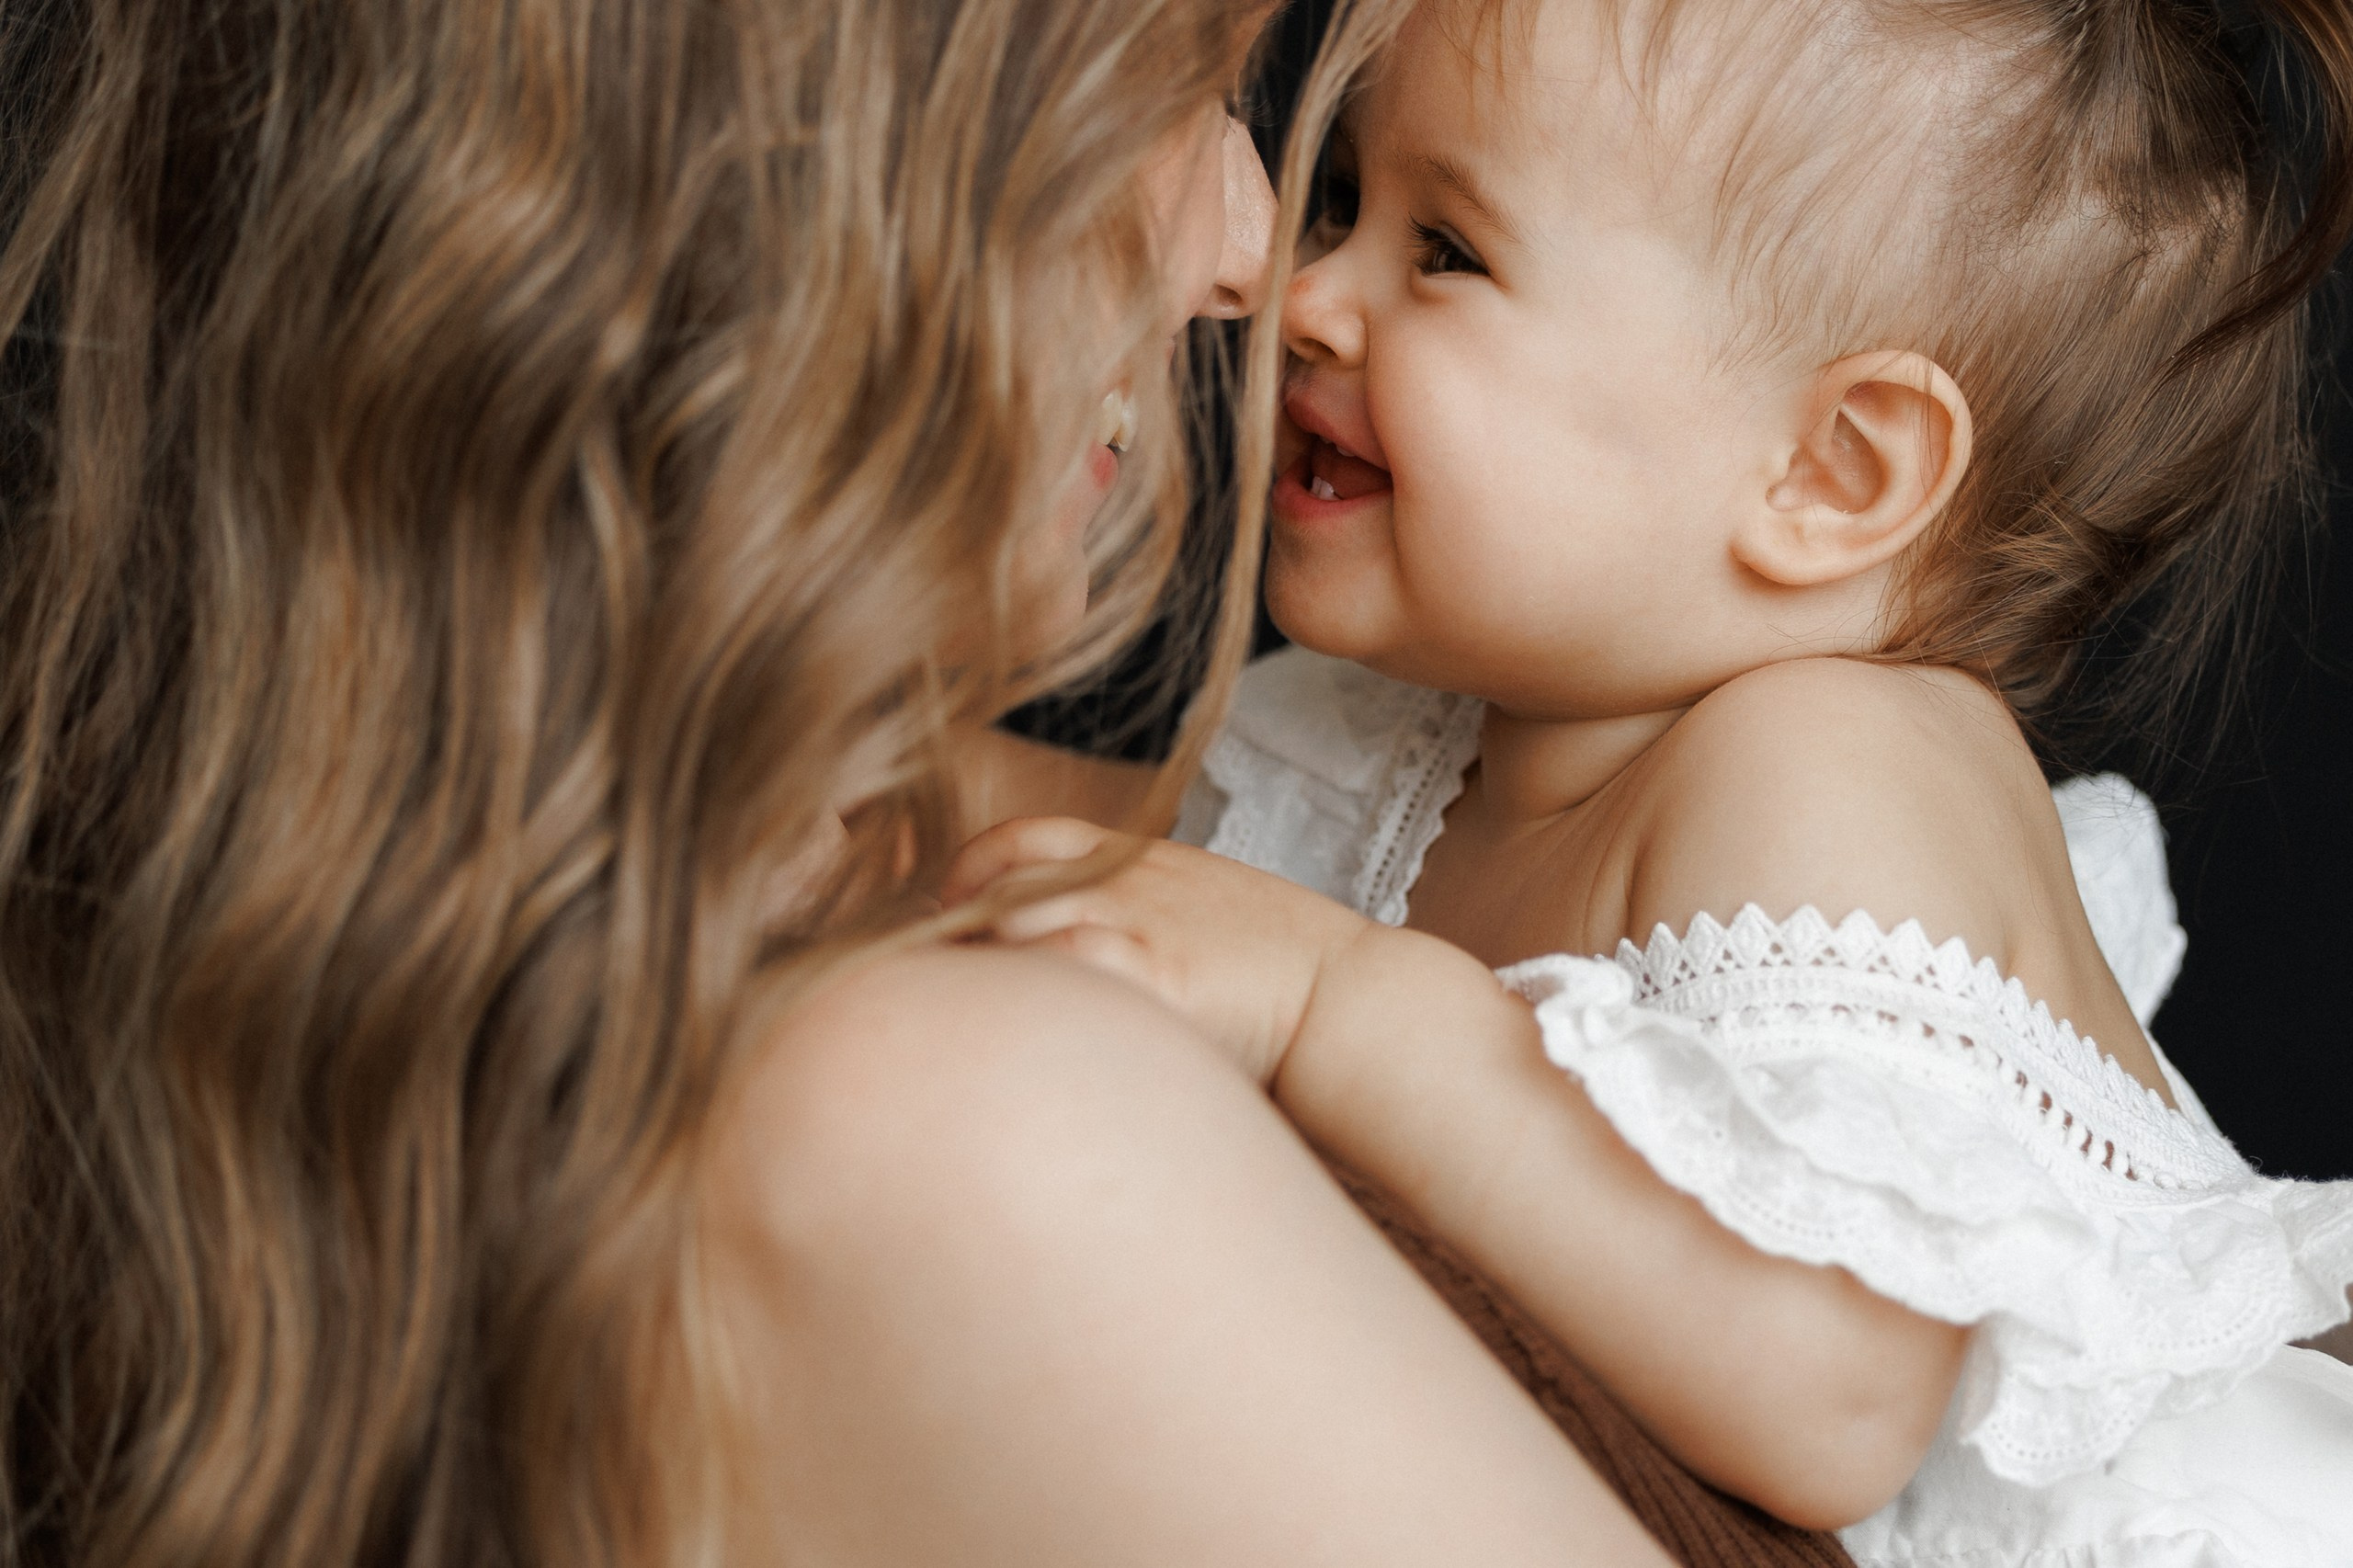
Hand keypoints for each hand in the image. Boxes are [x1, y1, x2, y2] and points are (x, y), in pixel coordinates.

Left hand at [942, 817, 1383, 1086]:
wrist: (1345, 997)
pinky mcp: (1151, 976)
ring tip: (984, 1030)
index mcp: (1133, 856)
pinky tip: (1029, 1042)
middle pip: (999, 892)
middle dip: (963, 942)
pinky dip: (1031, 1002)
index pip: (1022, 837)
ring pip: (1014, 931)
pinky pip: (1060, 975)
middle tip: (956, 995)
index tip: (952, 913)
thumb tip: (1054, 943)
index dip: (970, 872)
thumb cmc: (1273, 968)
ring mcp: (1135, 924)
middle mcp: (1123, 880)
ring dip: (988, 979)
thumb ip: (1125, 906)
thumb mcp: (1193, 902)